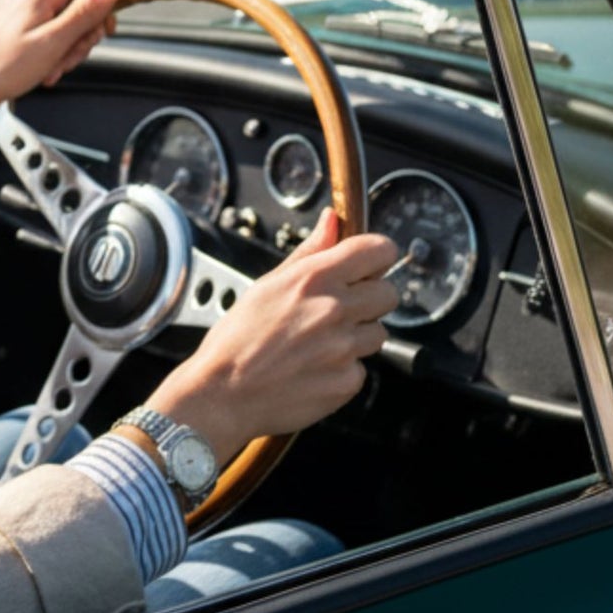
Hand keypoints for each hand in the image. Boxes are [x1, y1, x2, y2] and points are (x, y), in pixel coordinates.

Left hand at [0, 0, 119, 122]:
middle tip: (68, 59)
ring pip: (63, 22)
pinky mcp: (14, 23)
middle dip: (81, 36)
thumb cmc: (5, 67)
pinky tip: (43, 69)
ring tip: (52, 68)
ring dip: (65, 49)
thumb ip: (83, 14)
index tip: (101, 35)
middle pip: (78, 5)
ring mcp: (20, 7)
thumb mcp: (53, 42)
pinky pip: (45, 31)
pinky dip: (50, 51)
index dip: (102, 9)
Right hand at [148, 209, 401, 465]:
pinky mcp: (348, 381)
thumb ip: (309, 252)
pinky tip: (313, 368)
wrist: (224, 393)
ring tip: (317, 343)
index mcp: (314, 278)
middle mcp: (335, 310)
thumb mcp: (267, 285)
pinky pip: (361, 367)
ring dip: (355, 335)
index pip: (378, 250)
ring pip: (377, 333)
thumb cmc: (238, 338)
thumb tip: (333, 220)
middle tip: (337, 310)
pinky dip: (342, 368)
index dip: (376, 256)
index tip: (367, 265)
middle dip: (369, 298)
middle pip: (388, 293)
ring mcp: (345, 348)